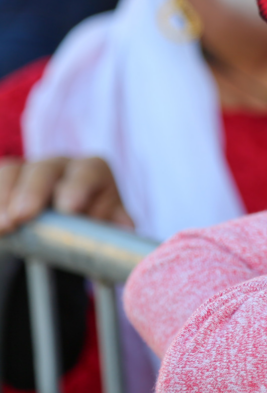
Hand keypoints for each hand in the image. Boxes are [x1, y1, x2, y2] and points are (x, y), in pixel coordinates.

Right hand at [0, 156, 132, 232]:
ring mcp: (26, 170)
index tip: (70, 207)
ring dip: (4, 197)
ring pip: (12, 172)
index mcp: (92, 171)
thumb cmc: (86, 225)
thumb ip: (114, 225)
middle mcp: (59, 165)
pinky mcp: (3, 181)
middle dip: (34, 191)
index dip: (79, 186)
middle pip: (46, 169)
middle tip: (24, 216)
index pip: (89, 171)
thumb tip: (128, 227)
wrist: (58, 225)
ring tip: (4, 226)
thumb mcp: (104, 225)